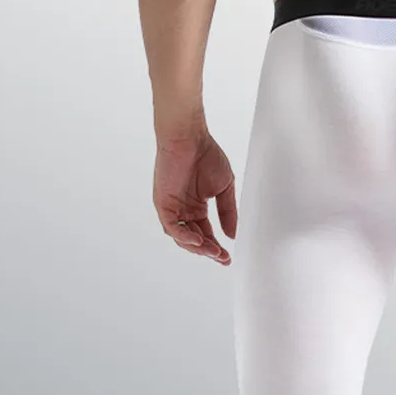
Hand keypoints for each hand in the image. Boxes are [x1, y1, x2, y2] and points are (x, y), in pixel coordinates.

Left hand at [153, 131, 237, 264]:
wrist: (189, 136)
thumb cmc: (206, 154)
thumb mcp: (224, 188)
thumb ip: (228, 212)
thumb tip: (232, 235)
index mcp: (196, 206)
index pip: (205, 234)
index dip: (216, 247)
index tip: (228, 257)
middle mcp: (183, 209)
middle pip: (194, 239)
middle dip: (209, 251)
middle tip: (222, 258)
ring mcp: (172, 207)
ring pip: (182, 237)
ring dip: (198, 247)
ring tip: (213, 251)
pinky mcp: (163, 203)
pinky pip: (172, 227)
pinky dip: (184, 236)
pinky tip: (198, 240)